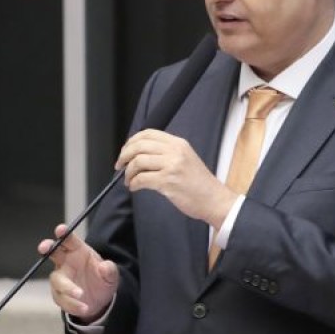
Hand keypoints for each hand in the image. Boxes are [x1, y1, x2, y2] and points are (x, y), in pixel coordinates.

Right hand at [37, 224, 118, 321]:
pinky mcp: (59, 294)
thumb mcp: (111, 275)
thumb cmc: (102, 279)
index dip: (63, 233)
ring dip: (67, 287)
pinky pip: (62, 298)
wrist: (100, 300)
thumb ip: (109, 270)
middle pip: (53, 252)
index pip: (69, 239)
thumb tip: (105, 267)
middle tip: (44, 247)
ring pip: (57, 279)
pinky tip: (84, 307)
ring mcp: (61, 278)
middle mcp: (66, 261)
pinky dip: (72, 304)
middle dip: (47, 247)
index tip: (61, 229)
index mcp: (78, 250)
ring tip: (81, 294)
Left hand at [116, 129, 237, 228]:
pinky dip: (133, 184)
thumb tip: (139, 155)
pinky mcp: (168, 181)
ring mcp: (172, 165)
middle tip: (120, 165)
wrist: (214, 200)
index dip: (132, 141)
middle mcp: (175, 151)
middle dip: (124, 155)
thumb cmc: (199, 184)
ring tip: (129, 180)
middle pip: (139, 145)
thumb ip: (166, 153)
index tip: (126, 151)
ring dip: (128, 172)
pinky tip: (135, 187)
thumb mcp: (186, 158)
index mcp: (178, 143)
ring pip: (138, 161)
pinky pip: (141, 179)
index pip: (148, 133)